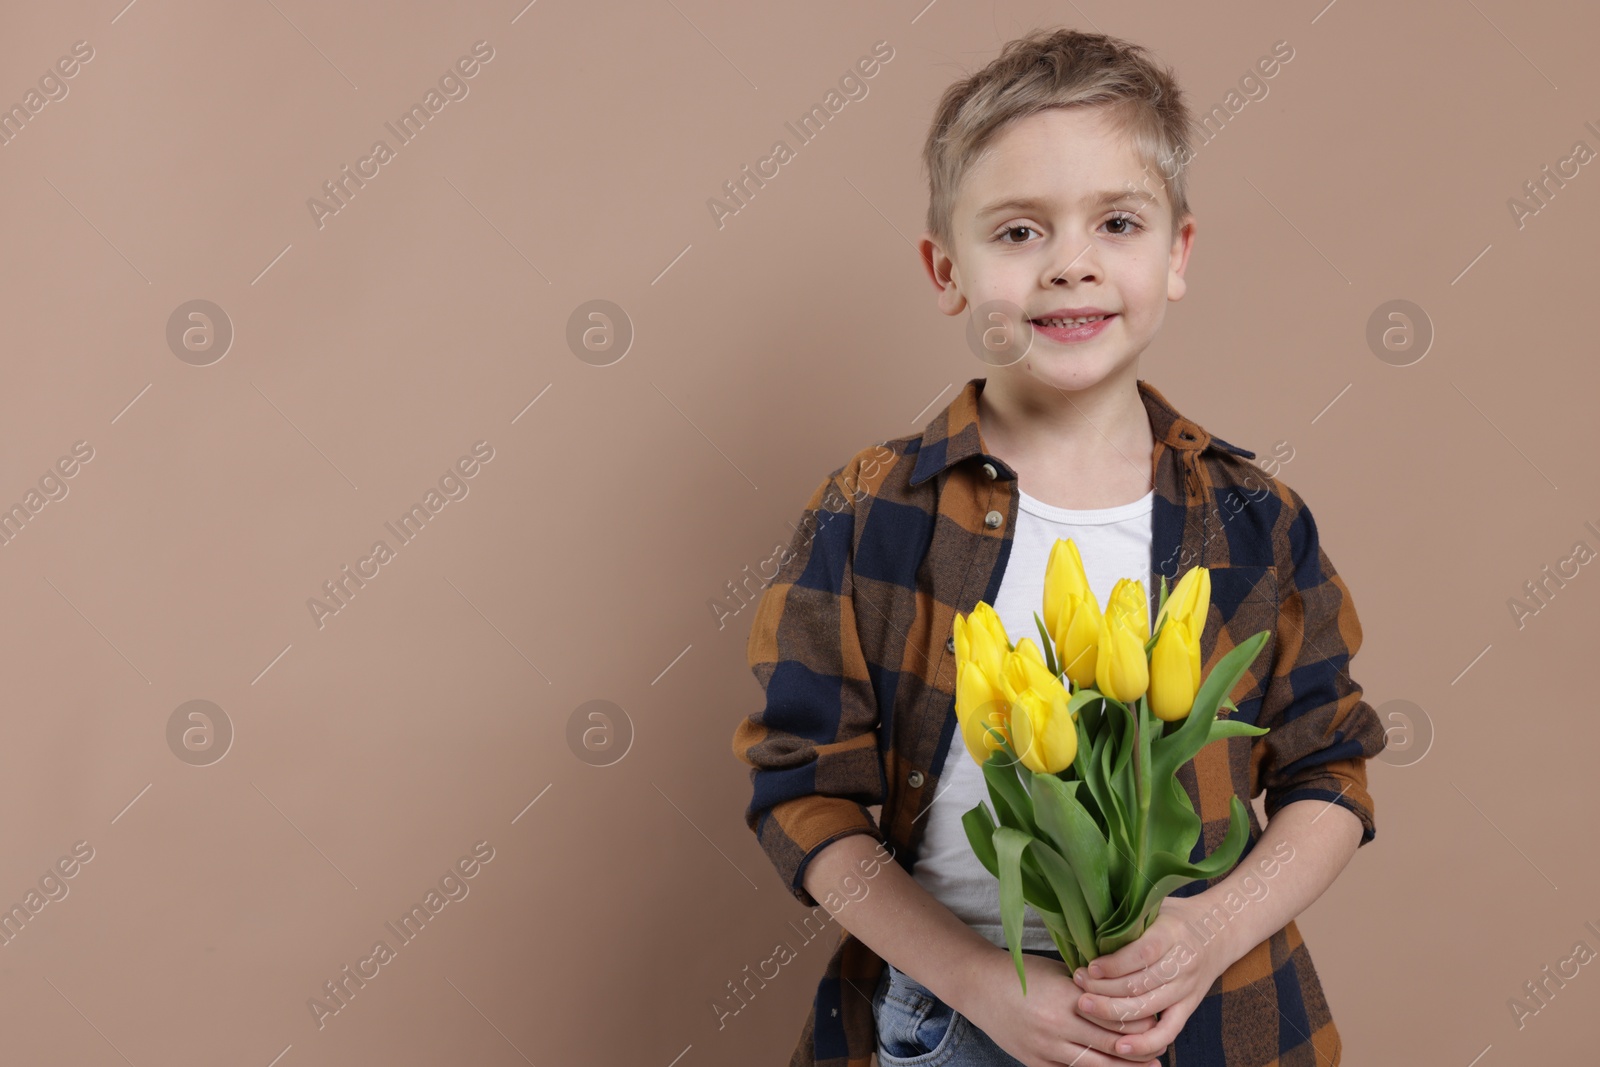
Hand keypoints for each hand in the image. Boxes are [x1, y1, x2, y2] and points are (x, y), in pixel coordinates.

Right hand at [955, 946, 1165, 1065]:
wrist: (979, 987)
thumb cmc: (1022, 973)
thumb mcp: (1059, 971)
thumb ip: (1089, 987)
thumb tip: (1126, 994)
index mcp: (1066, 998)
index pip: (1115, 1017)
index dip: (1141, 1022)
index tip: (1160, 1020)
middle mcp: (1057, 1028)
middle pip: (1112, 1046)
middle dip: (1141, 1051)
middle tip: (1163, 1048)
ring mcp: (1046, 1050)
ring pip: (1095, 1066)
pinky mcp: (1036, 1063)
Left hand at [1068, 894, 1240, 1060]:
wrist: (1220, 931)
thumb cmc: (1177, 916)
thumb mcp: (1156, 906)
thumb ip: (1130, 918)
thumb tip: (1088, 925)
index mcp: (1172, 933)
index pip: (1142, 954)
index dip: (1114, 964)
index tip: (1089, 967)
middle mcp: (1182, 963)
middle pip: (1140, 985)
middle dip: (1103, 989)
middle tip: (1078, 985)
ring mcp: (1187, 988)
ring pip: (1147, 1009)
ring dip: (1112, 1012)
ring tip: (1085, 1006)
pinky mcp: (1189, 1006)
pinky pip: (1168, 1032)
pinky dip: (1144, 1043)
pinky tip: (1119, 1047)